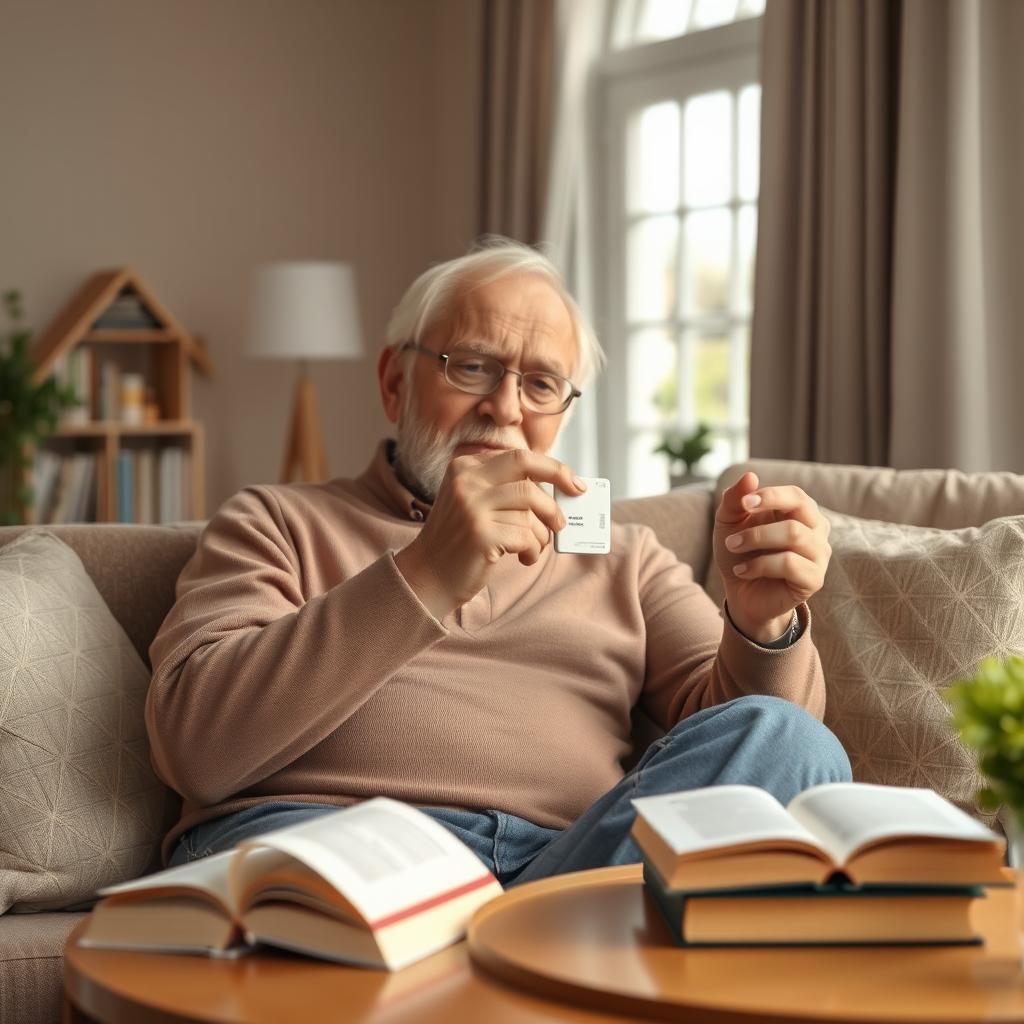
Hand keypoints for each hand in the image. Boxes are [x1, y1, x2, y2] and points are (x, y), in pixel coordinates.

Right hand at [395, 449, 585, 618]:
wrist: (426, 576)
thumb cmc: (459, 541)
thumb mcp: (472, 503)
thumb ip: (503, 488)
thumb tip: (555, 485)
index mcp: (464, 468)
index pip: (518, 457)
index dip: (551, 467)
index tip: (572, 481)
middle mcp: (466, 482)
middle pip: (526, 466)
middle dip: (559, 476)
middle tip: (577, 494)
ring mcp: (472, 506)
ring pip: (531, 508)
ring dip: (543, 531)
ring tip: (536, 546)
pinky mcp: (481, 534)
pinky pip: (527, 536)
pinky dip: (533, 550)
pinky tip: (524, 558)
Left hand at [713, 472, 831, 643]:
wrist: (741, 594)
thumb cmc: (740, 553)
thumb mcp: (729, 523)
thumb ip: (735, 499)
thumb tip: (751, 476)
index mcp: (800, 512)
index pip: (796, 495)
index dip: (771, 495)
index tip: (745, 504)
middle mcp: (816, 530)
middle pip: (801, 510)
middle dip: (760, 522)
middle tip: (730, 538)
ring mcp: (818, 555)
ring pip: (794, 535)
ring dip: (756, 541)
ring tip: (733, 550)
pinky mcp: (814, 579)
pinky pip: (791, 564)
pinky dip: (760, 566)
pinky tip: (743, 571)